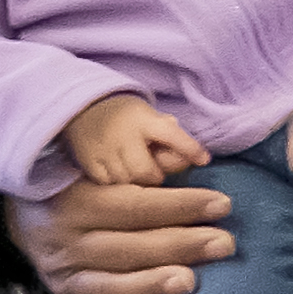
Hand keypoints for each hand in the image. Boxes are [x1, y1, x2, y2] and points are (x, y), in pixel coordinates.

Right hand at [6, 162, 234, 293]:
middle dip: (181, 245)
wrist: (24, 214)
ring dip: (151, 284)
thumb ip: (141, 169)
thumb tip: (192, 161)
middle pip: (128, 246)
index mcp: (76, 201)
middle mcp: (66, 240)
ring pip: (109, 283)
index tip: (222, 204)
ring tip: (190, 282)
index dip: (180, 205)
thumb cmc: (77, 185)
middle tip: (224, 243)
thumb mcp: (99, 168)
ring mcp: (63, 273)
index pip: (135, 206)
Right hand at [55, 91, 205, 190]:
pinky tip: (120, 174)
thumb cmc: (132, 118)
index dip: (190, 148)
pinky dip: (117, 184)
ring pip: (126, 181)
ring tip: (137, 170)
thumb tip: (190, 157)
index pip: (171, 135)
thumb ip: (172, 136)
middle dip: (156, 176)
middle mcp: (124, 136)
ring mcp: (104, 150)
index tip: (204, 160)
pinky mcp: (88, 161)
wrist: (88, 109)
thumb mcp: (154, 118)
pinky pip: (108, 183)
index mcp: (145, 121)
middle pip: (145, 170)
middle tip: (156, 170)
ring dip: (137, 182)